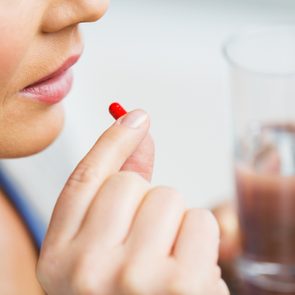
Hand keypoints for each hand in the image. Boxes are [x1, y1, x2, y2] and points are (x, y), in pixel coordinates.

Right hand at [37, 109, 228, 294]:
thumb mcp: (103, 252)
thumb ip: (117, 188)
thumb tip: (139, 134)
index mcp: (58, 259)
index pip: (84, 179)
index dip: (112, 141)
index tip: (135, 116)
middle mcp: (86, 270)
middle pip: (131, 183)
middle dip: (146, 201)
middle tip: (145, 241)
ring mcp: (132, 279)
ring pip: (168, 197)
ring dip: (173, 223)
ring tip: (166, 262)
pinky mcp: (181, 287)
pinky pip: (200, 220)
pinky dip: (200, 240)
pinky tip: (188, 272)